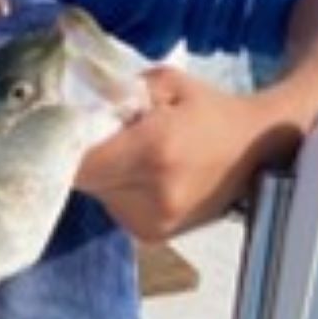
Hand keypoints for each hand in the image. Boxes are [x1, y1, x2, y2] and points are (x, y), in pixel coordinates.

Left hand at [76, 66, 298, 239]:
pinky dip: (118, 190)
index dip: (63, 145)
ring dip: (102, 174)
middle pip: (84, 180)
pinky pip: (114, 207)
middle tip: (94, 134)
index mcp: (155, 150)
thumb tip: (74, 99)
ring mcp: (155, 220)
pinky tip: (144, 174)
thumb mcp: (165, 83)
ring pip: (97, 195)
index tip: (59, 128)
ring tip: (129, 154)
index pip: (79, 161)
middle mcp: (154, 193)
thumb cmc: (209, 110)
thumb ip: (117, 89)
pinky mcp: (154, 234)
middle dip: (82, 156)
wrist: (258, 148)